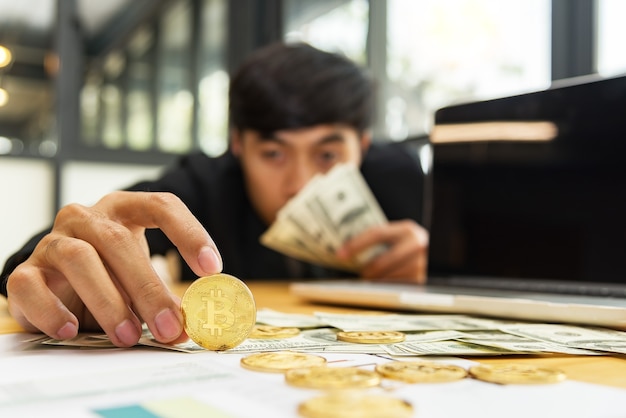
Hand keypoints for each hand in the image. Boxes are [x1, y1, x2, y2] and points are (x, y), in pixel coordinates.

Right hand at [6, 191, 221, 346]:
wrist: (52, 286)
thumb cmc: (106, 278)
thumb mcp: (139, 284)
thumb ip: (162, 300)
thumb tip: (185, 328)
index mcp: (124, 210)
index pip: (161, 206)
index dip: (190, 233)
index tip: (212, 268)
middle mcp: (87, 218)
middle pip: (119, 241)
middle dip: (148, 287)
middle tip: (170, 326)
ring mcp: (53, 241)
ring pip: (79, 258)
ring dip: (108, 301)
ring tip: (128, 335)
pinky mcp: (25, 271)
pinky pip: (32, 285)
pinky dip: (52, 310)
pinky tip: (71, 330)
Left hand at [337, 219, 427, 282]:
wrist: (439, 253)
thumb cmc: (410, 245)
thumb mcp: (398, 235)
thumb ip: (379, 239)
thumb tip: (346, 251)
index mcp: (407, 229)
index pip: (376, 234)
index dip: (356, 245)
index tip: (340, 254)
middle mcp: (417, 245)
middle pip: (379, 262)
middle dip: (364, 270)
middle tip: (356, 273)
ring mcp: (421, 264)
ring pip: (386, 277)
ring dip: (373, 281)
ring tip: (369, 279)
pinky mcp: (422, 281)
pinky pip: (395, 286)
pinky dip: (384, 287)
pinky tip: (382, 284)